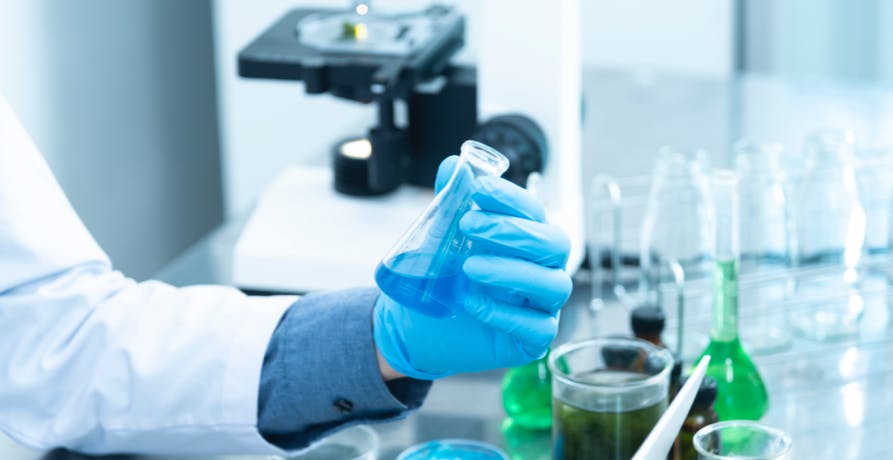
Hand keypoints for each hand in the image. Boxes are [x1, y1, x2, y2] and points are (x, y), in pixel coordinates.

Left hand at [373, 156, 572, 379]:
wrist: (419, 327)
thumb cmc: (443, 278)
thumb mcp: (440, 238)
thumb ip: (449, 202)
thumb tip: (453, 165)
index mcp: (527, 239)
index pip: (534, 211)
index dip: (510, 197)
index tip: (478, 188)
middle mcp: (543, 269)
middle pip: (555, 244)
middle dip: (512, 231)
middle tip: (467, 226)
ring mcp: (542, 306)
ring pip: (553, 285)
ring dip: (511, 271)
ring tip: (468, 267)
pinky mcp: (533, 340)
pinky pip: (537, 328)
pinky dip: (505, 314)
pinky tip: (472, 303)